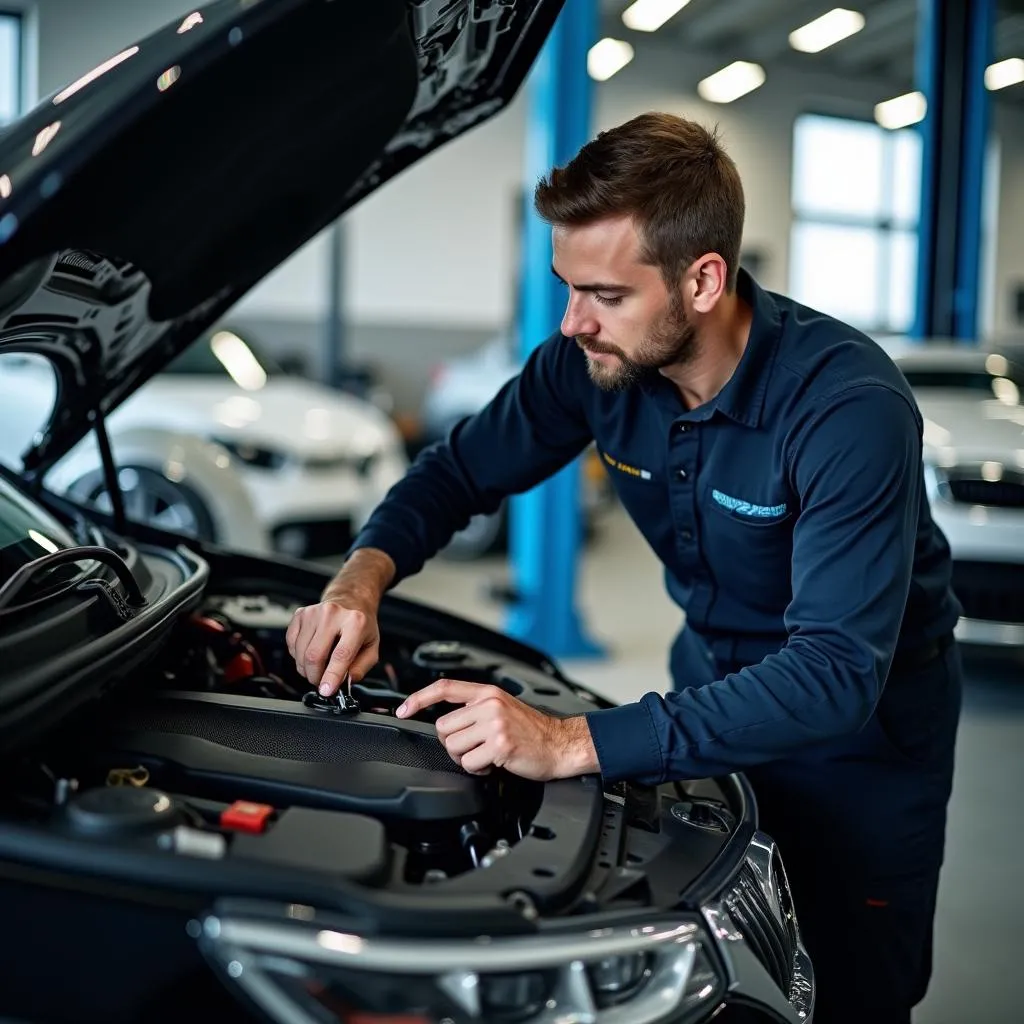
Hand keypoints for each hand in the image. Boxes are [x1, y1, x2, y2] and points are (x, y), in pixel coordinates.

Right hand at [286, 597, 379, 695]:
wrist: (350, 600)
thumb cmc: (361, 625)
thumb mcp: (372, 647)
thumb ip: (360, 668)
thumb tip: (343, 683)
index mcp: (355, 622)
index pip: (341, 654)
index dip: (332, 676)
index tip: (326, 690)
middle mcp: (333, 614)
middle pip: (314, 655)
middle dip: (315, 676)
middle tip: (322, 681)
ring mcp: (314, 613)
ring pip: (300, 653)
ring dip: (306, 669)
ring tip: (318, 667)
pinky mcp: (300, 614)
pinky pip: (291, 644)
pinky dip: (298, 656)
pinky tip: (309, 653)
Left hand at [396, 680, 598, 780]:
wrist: (560, 745)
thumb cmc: (531, 731)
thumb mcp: (502, 708)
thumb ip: (475, 709)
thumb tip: (446, 722)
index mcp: (487, 693)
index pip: (445, 688)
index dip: (419, 698)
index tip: (404, 709)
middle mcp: (489, 705)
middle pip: (444, 727)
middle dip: (454, 744)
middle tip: (474, 748)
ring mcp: (495, 724)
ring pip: (454, 747)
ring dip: (466, 759)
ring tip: (487, 755)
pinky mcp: (500, 745)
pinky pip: (470, 764)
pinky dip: (479, 770)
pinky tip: (495, 763)